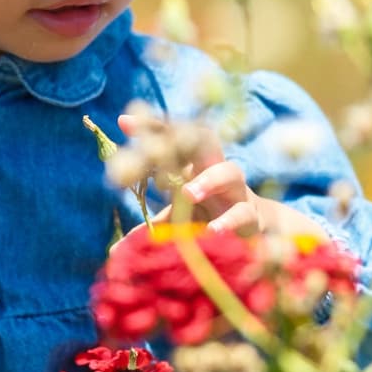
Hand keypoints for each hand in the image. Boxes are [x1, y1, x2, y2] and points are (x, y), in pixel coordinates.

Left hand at [110, 113, 327, 251]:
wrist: (256, 239)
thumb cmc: (212, 220)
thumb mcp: (181, 221)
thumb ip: (152, 228)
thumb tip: (115, 251)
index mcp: (195, 168)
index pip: (175, 140)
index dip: (152, 128)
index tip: (125, 121)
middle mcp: (216, 172)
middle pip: (204, 143)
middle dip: (183, 138)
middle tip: (156, 146)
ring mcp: (237, 193)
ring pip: (230, 172)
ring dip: (208, 180)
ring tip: (188, 193)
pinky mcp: (253, 217)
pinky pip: (243, 214)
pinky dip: (228, 222)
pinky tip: (212, 231)